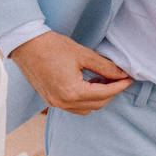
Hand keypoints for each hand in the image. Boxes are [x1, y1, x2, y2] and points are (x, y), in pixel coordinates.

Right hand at [9, 32, 132, 113]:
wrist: (26, 46)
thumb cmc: (52, 47)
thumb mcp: (83, 55)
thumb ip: (105, 67)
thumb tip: (122, 74)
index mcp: (72, 91)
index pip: (104, 94)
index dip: (120, 86)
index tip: (129, 79)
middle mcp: (63, 102)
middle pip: (97, 104)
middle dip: (111, 93)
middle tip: (117, 78)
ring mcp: (55, 103)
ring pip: (86, 109)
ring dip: (97, 98)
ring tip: (101, 81)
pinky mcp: (50, 100)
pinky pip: (73, 107)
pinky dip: (84, 99)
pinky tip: (86, 85)